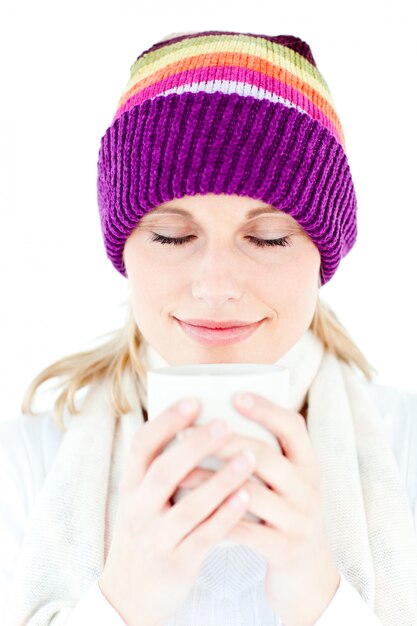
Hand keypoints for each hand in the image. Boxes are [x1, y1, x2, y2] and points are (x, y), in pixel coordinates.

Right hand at [98, 397, 254, 625]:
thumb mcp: (141, 499)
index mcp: (130, 486)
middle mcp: (138, 509)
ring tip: (249, 457)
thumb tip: (197, 426)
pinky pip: (204, 536)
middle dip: (195, 446)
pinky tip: (246, 498)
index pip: (141, 446)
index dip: (166, 421)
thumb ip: (162, 468)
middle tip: (225, 424)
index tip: (193, 400)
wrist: (130, 595)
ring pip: (189, 505)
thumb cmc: (145, 533)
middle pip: (165, 471)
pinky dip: (225, 516)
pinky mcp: (176, 562)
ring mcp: (156, 537)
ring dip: (220, 480)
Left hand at [179, 392, 340, 625]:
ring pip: (252, 493)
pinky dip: (216, 517)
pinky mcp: (286, 549)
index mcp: (309, 464)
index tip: (235, 396)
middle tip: (186, 433)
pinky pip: (246, 530)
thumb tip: (215, 420)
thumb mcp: (285, 483)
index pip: (293, 426)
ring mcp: (300, 520)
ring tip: (178, 472)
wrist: (307, 577)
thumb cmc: (283, 516)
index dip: (267, 409)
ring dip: (210, 480)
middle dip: (224, 442)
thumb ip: (264, 455)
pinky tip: (191, 510)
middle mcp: (309, 488)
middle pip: (266, 456)